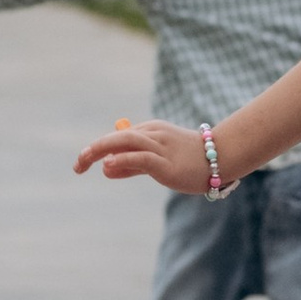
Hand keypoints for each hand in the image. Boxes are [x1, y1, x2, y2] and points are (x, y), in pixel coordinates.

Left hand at [75, 117, 211, 192]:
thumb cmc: (190, 161)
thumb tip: (105, 168)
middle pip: (117, 138)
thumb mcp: (156, 162)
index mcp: (150, 131)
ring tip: (83, 162)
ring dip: (101, 151)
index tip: (82, 163)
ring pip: (125, 143)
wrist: (223, 158)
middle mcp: (153, 135)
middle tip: (77, 164)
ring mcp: (160, 147)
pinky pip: (141, 157)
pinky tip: (108, 164)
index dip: (97, 149)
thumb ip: (131, 165)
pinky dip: (123, 159)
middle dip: (93, 149)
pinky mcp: (166, 162)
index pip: (118, 139)